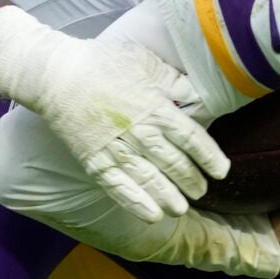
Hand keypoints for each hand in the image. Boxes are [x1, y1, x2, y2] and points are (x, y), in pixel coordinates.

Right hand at [0, 6, 230, 223]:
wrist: (58, 77)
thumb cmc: (104, 65)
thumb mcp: (145, 62)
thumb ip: (173, 80)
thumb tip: (195, 94)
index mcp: (157, 108)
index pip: (193, 139)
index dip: (210, 158)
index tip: (221, 170)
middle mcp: (142, 134)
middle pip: (176, 165)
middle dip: (192, 181)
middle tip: (201, 190)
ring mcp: (118, 151)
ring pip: (152, 182)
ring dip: (170, 198)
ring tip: (182, 209)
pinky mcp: (96, 163)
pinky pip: (121, 189)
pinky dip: (139, 205)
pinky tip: (153, 216)